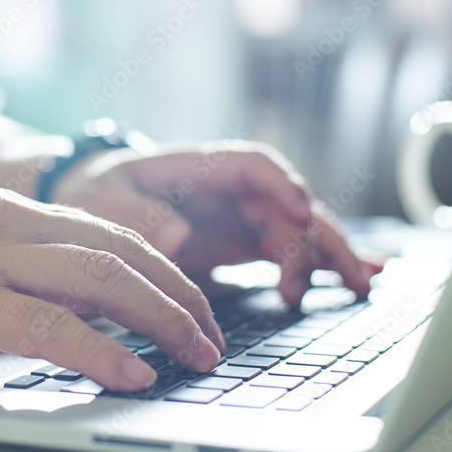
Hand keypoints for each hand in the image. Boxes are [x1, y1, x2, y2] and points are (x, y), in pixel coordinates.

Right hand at [0, 189, 224, 390]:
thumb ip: (19, 262)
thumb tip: (85, 297)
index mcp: (5, 210)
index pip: (109, 233)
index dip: (164, 271)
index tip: (194, 306)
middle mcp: (3, 226)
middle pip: (120, 254)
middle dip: (179, 297)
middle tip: (212, 337)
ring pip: (100, 282)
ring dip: (160, 322)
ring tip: (195, 356)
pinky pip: (50, 328)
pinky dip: (102, 353)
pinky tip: (131, 375)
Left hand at [51, 140, 377, 306]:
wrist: (91, 206)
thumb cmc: (96, 194)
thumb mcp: (100, 200)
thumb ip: (134, 214)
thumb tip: (176, 234)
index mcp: (199, 168)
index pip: (253, 164)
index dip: (281, 184)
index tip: (299, 210)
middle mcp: (229, 191)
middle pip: (286, 205)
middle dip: (312, 239)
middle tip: (316, 282)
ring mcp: (240, 218)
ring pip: (299, 231)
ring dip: (330, 255)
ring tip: (361, 286)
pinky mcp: (241, 244)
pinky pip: (289, 252)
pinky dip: (322, 266)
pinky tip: (358, 280)